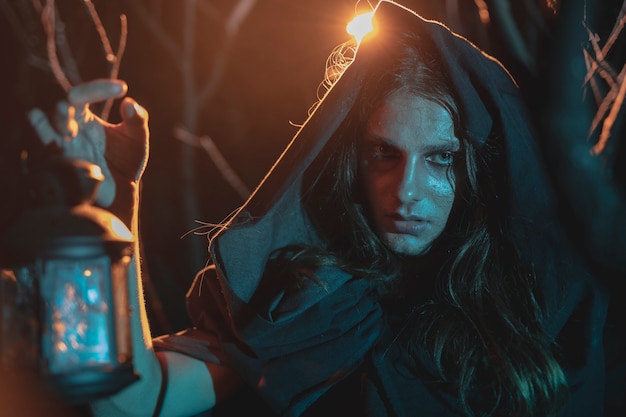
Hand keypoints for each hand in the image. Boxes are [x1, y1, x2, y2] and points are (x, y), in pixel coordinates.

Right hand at [27, 79, 148, 226]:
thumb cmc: (126, 161)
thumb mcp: (136, 138)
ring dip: (55, 123)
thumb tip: (130, 103)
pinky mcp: (64, 166)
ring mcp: (65, 148)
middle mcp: (70, 129)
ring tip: (67, 118)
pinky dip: (49, 143)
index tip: (123, 88)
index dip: (99, 88)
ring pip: (48, 129)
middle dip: (66, 108)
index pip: (82, 94)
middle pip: (60, 110)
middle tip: (74, 104)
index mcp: (84, 118)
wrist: (121, 192)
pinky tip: (58, 139)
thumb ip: (137, 120)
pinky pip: (50, 154)